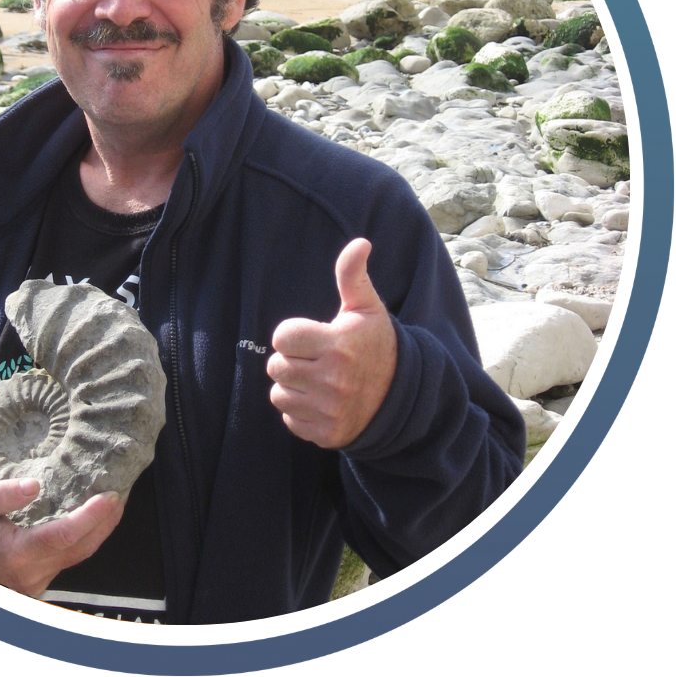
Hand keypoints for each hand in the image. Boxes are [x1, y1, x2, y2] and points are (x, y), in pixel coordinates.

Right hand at [0, 479, 124, 596]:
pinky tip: (97, 519)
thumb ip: (2, 495)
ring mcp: (39, 579)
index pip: (63, 536)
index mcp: (16, 555)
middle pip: (80, 548)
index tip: (109, 496)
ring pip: (80, 556)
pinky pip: (73, 558)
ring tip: (116, 503)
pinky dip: (88, 538)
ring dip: (102, 530)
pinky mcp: (43, 578)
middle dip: (106, 522)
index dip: (90, 517)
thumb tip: (35, 485)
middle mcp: (31, 573)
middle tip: (122, 493)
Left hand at [268, 238, 397, 448]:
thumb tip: (360, 243)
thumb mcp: (366, 308)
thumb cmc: (374, 345)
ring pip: (278, 394)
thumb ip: (353, 276)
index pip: (282, 337)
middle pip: (276, 367)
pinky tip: (321, 402)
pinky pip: (290, 419)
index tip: (312, 337)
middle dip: (290, 360)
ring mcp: (330, 409)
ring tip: (317, 380)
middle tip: (314, 359)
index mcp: (339, 345)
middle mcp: (334, 380)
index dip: (292, 335)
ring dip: (292, 387)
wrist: (400, 396)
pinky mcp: (326, 433)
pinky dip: (300, 412)